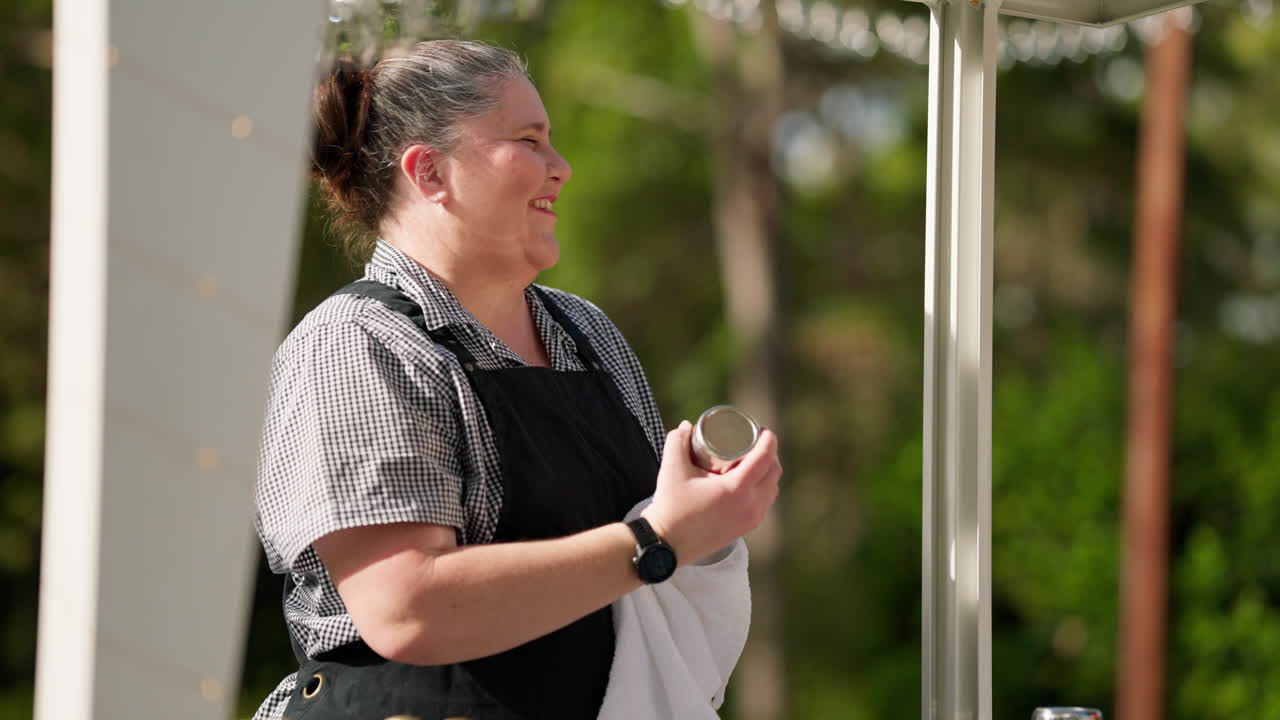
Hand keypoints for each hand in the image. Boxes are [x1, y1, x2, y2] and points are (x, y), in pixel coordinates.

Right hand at [640, 420, 781, 564]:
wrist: (666, 544)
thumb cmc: (670, 507)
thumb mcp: (672, 469)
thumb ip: (677, 442)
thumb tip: (686, 426)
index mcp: (737, 489)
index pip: (766, 457)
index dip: (768, 439)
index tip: (761, 429)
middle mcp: (750, 505)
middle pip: (774, 472)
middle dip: (769, 453)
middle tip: (754, 441)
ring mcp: (750, 520)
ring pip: (772, 489)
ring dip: (768, 471)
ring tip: (753, 459)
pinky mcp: (745, 529)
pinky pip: (765, 503)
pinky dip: (763, 488)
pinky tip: (751, 481)